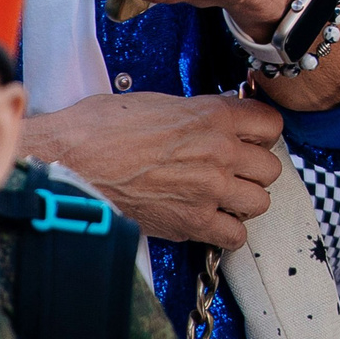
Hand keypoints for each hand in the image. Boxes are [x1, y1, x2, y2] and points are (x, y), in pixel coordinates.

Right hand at [24, 91, 285, 249]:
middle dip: (253, 169)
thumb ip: (199, 113)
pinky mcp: (190, 223)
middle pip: (271, 167)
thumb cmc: (100, 128)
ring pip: (260, 201)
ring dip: (244, 200)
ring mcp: (209, 190)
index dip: (260, 133)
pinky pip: (235, 235)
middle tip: (232, 169)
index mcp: (215, 116)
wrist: (66, 162)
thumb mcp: (160, 103)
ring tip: (222, 196)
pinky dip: (227, 231)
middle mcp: (221, 152)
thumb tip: (213, 121)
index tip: (248, 138)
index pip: (272, 125)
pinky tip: (210, 221)